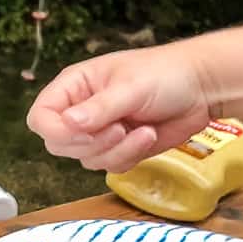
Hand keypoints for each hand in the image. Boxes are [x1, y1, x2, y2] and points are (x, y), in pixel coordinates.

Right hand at [26, 42, 213, 172]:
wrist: (201, 89)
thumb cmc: (165, 74)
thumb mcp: (130, 87)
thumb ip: (99, 108)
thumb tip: (69, 123)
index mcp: (74, 87)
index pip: (41, 117)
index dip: (57, 131)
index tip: (84, 130)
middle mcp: (81, 111)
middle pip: (58, 145)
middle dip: (91, 144)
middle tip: (119, 129)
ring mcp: (99, 133)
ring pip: (86, 160)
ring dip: (116, 151)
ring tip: (143, 130)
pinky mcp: (118, 150)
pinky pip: (109, 167)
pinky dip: (129, 156)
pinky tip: (148, 136)